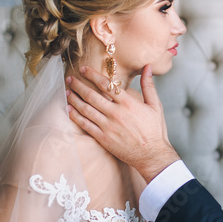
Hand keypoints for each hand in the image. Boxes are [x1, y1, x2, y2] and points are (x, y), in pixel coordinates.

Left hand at [66, 65, 180, 182]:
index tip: (83, 69)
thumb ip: (149, 85)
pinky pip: (85, 125)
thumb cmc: (155, 130)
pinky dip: (75, 116)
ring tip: (67, 91)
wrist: (152, 155)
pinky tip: (69, 109)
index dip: (92, 75)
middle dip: (79, 85)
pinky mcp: (103, 138)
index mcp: (128, 103)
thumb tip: (147, 67)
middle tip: (70, 78)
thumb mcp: (155, 106)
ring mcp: (108, 126)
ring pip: (86, 109)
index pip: (106, 84)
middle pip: (91, 95)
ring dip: (74, 99)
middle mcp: (116, 113)